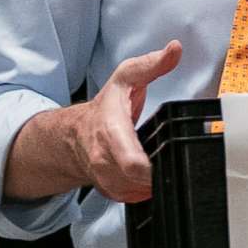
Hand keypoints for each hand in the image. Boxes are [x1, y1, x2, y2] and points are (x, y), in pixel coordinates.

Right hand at [62, 41, 183, 202]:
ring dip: (154, 182)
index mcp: (111, 132)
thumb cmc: (103, 107)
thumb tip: (174, 49)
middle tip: (171, 157)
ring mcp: (106, 179)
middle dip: (160, 173)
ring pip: (139, 193)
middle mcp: (104, 160)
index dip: (154, 168)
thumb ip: (152, 64)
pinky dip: (145, 190)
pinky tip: (149, 175)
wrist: (73, 135)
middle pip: (141, 182)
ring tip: (160, 163)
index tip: (170, 158)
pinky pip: (134, 198)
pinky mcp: (110, 191)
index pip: (134, 164)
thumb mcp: (126, 78)